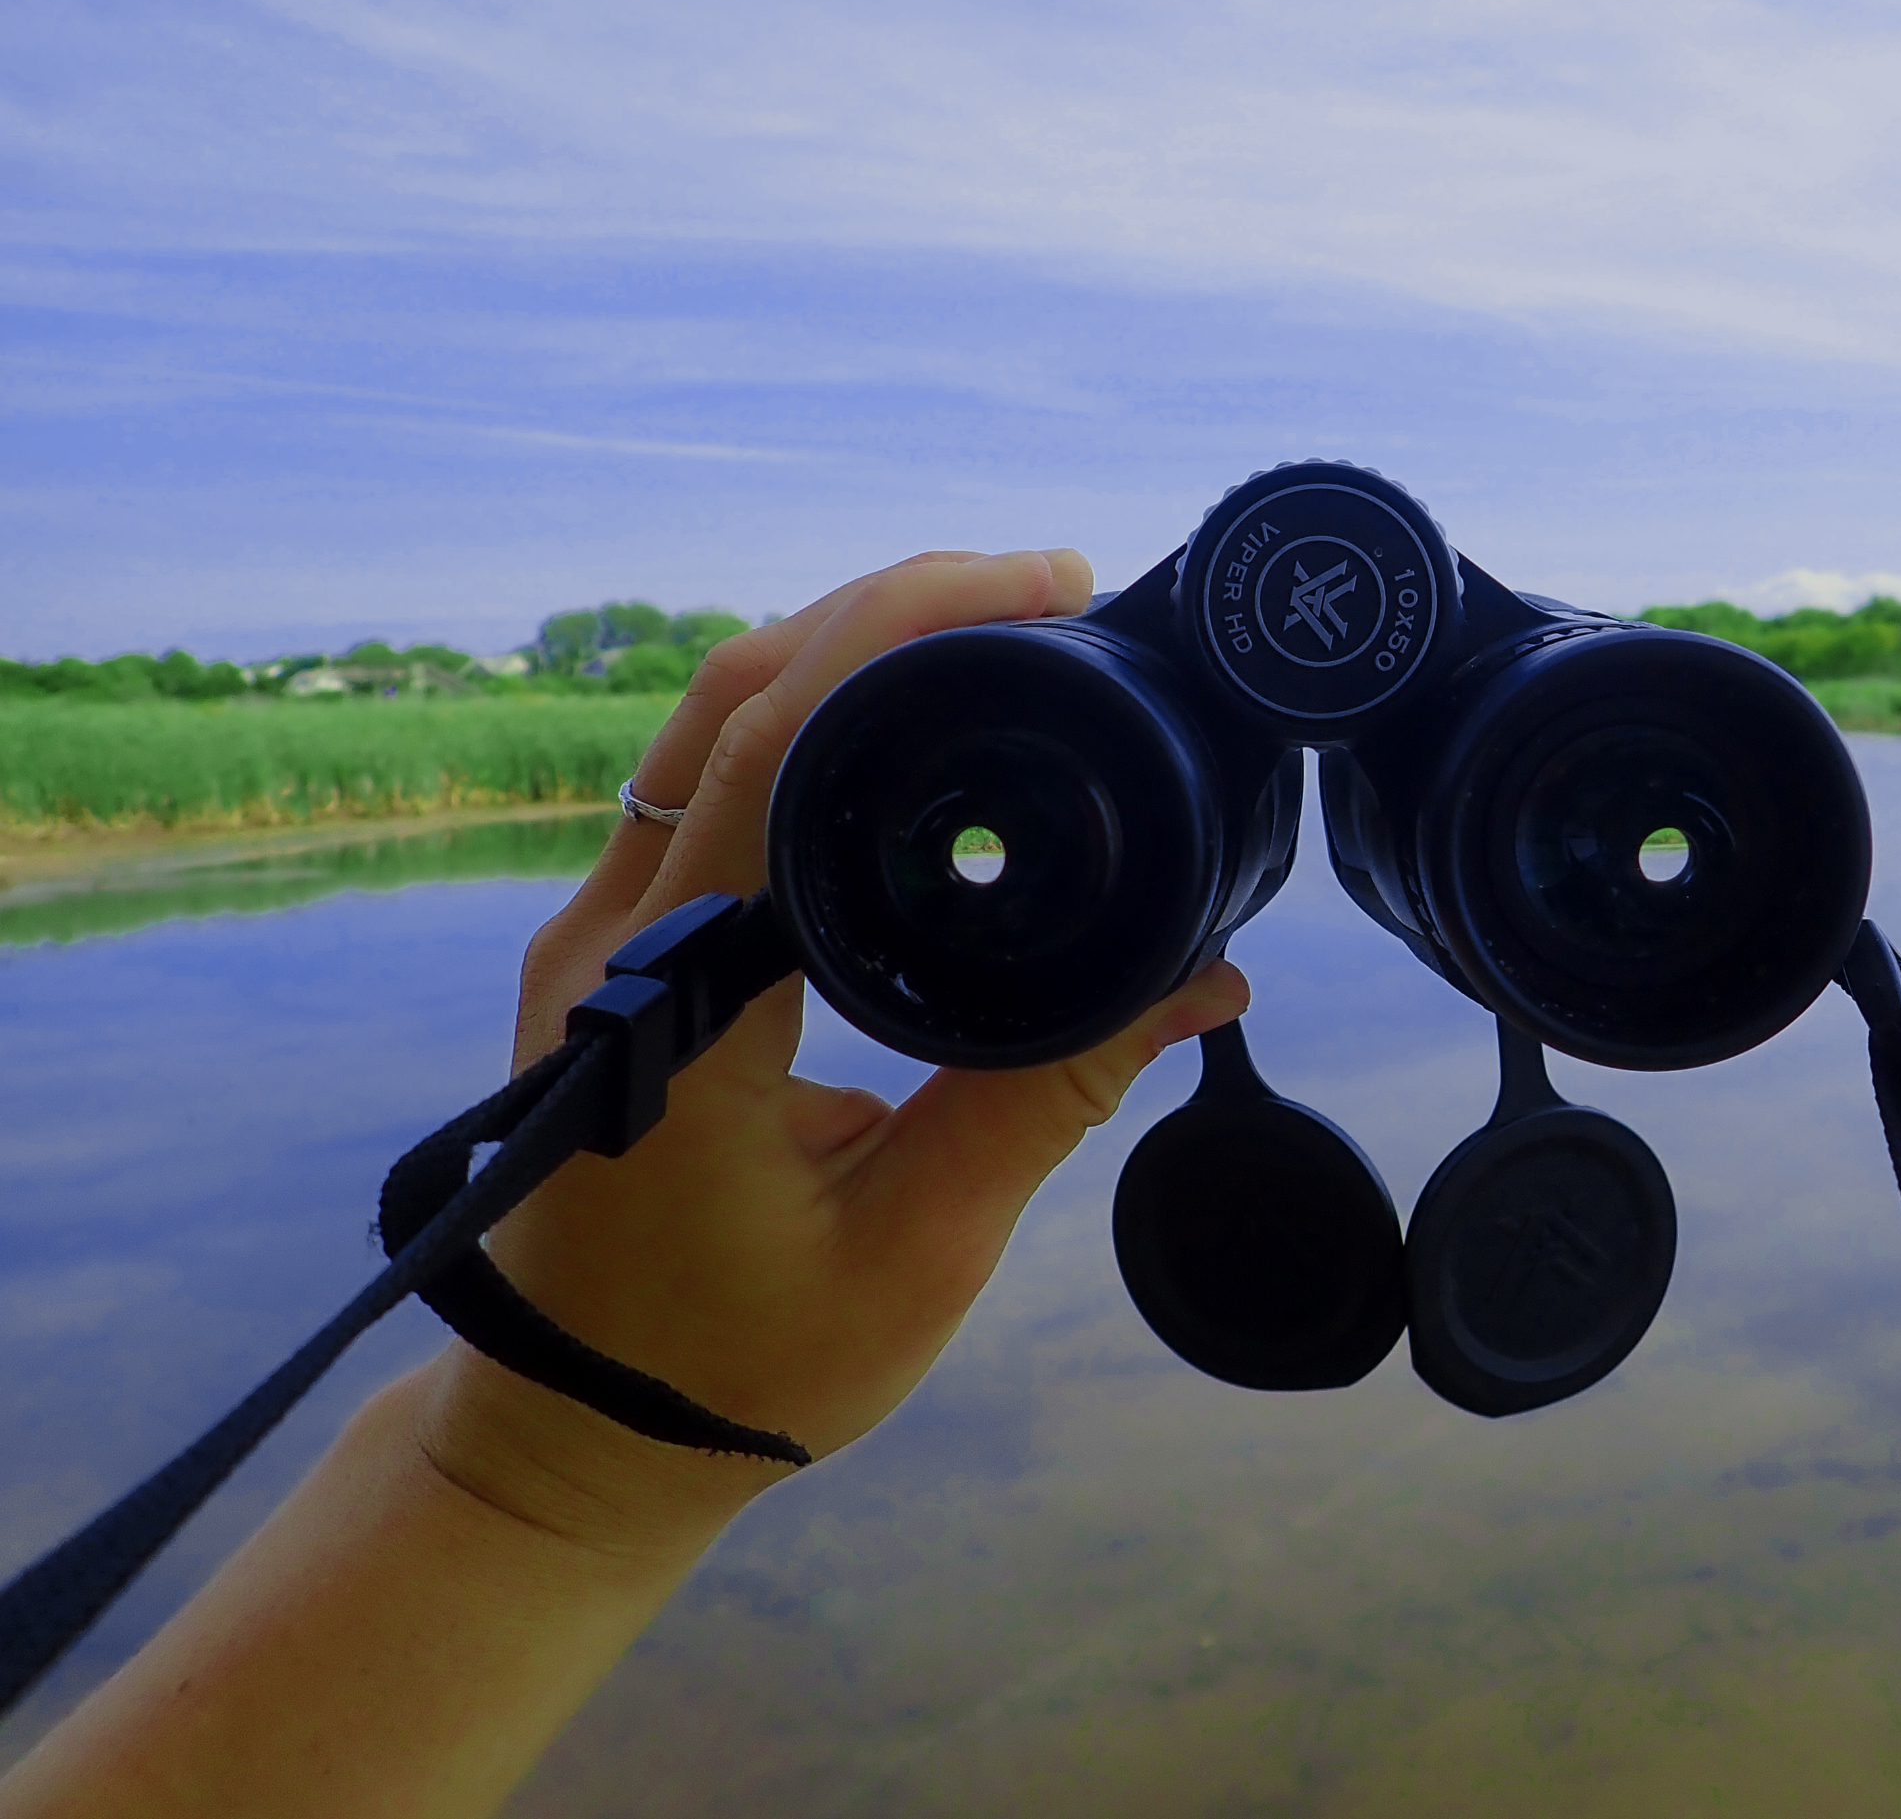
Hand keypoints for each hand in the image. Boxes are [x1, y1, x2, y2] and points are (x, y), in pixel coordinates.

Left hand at [419, 549, 1249, 1556]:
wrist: (576, 1436)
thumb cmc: (738, 1367)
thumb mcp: (919, 1246)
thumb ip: (1051, 1097)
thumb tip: (1202, 979)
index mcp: (676, 1010)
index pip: (772, 747)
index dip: (901, 633)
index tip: (1044, 589)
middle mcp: (612, 940)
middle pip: (734, 691)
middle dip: (891, 607)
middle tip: (1049, 587)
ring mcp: (598, 935)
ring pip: (711, 721)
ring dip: (846, 649)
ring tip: (1000, 629)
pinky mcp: (617, 947)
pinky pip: (708, 783)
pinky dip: (811, 719)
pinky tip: (913, 722)